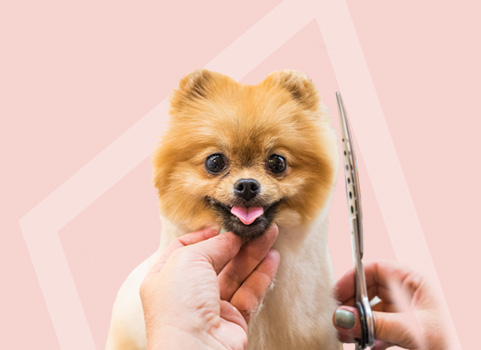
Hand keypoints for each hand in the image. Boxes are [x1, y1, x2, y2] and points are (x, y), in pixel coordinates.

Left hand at [140, 225, 279, 349]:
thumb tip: (230, 237)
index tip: (223, 225)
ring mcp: (210, 307)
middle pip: (216, 259)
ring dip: (254, 254)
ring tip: (270, 233)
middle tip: (256, 227)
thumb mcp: (189, 260)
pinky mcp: (232, 320)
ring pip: (236, 274)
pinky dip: (261, 275)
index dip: (204, 235)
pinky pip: (249, 292)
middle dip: (237, 242)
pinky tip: (272, 258)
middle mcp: (187, 292)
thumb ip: (212, 245)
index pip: (184, 249)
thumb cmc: (180, 304)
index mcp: (166, 276)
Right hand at [332, 261, 446, 349]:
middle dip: (352, 305)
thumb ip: (375, 323)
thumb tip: (342, 317)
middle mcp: (406, 293)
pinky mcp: (402, 330)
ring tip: (346, 335)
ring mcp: (403, 311)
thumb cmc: (447, 343)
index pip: (376, 269)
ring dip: (357, 323)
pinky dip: (367, 336)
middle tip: (339, 320)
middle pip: (369, 290)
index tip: (337, 295)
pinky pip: (377, 327)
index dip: (354, 279)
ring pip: (371, 310)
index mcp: (414, 281)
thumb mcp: (409, 330)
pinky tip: (363, 345)